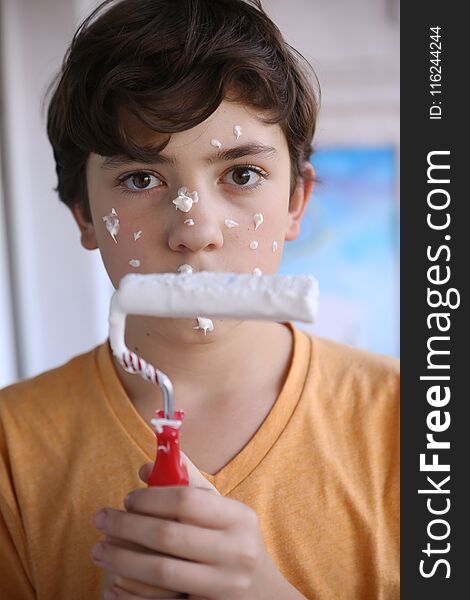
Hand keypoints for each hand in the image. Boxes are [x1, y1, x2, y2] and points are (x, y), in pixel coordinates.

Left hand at [92, 454, 291, 598]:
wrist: (263, 594)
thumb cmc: (234, 541)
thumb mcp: (222, 510)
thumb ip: (189, 484)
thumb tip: (146, 468)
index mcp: (238, 518)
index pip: (187, 500)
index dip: (151, 497)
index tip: (127, 498)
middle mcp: (235, 551)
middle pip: (168, 535)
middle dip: (126, 526)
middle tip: (100, 519)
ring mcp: (223, 586)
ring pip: (161, 571)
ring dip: (121, 558)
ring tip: (98, 549)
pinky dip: (131, 598)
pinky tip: (111, 588)